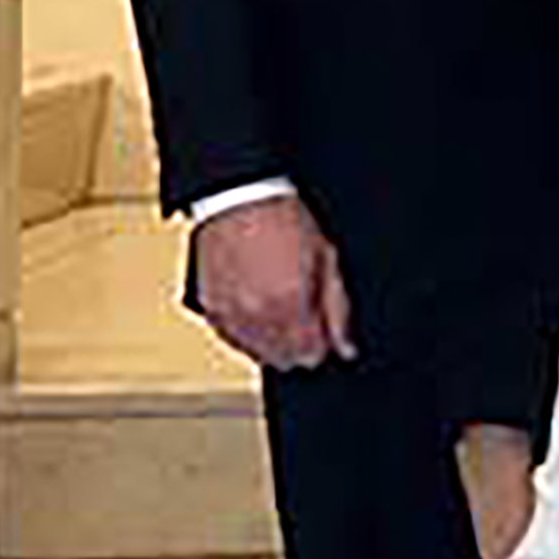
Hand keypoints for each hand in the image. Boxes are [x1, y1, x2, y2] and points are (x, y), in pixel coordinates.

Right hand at [190, 196, 352, 370]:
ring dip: (273, 341)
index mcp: (291, 306)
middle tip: (303, 315)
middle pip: (285, 360)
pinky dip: (247, 333)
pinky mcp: (211, 309)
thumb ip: (338, 311)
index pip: (312, 356)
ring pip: (258, 354)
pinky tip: (257, 310)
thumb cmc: (284, 221)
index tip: (323, 330)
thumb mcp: (327, 260)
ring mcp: (231, 315)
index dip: (322, 344)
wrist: (241, 199)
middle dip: (299, 345)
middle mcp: (259, 317)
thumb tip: (346, 348)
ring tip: (279, 308)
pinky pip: (233, 340)